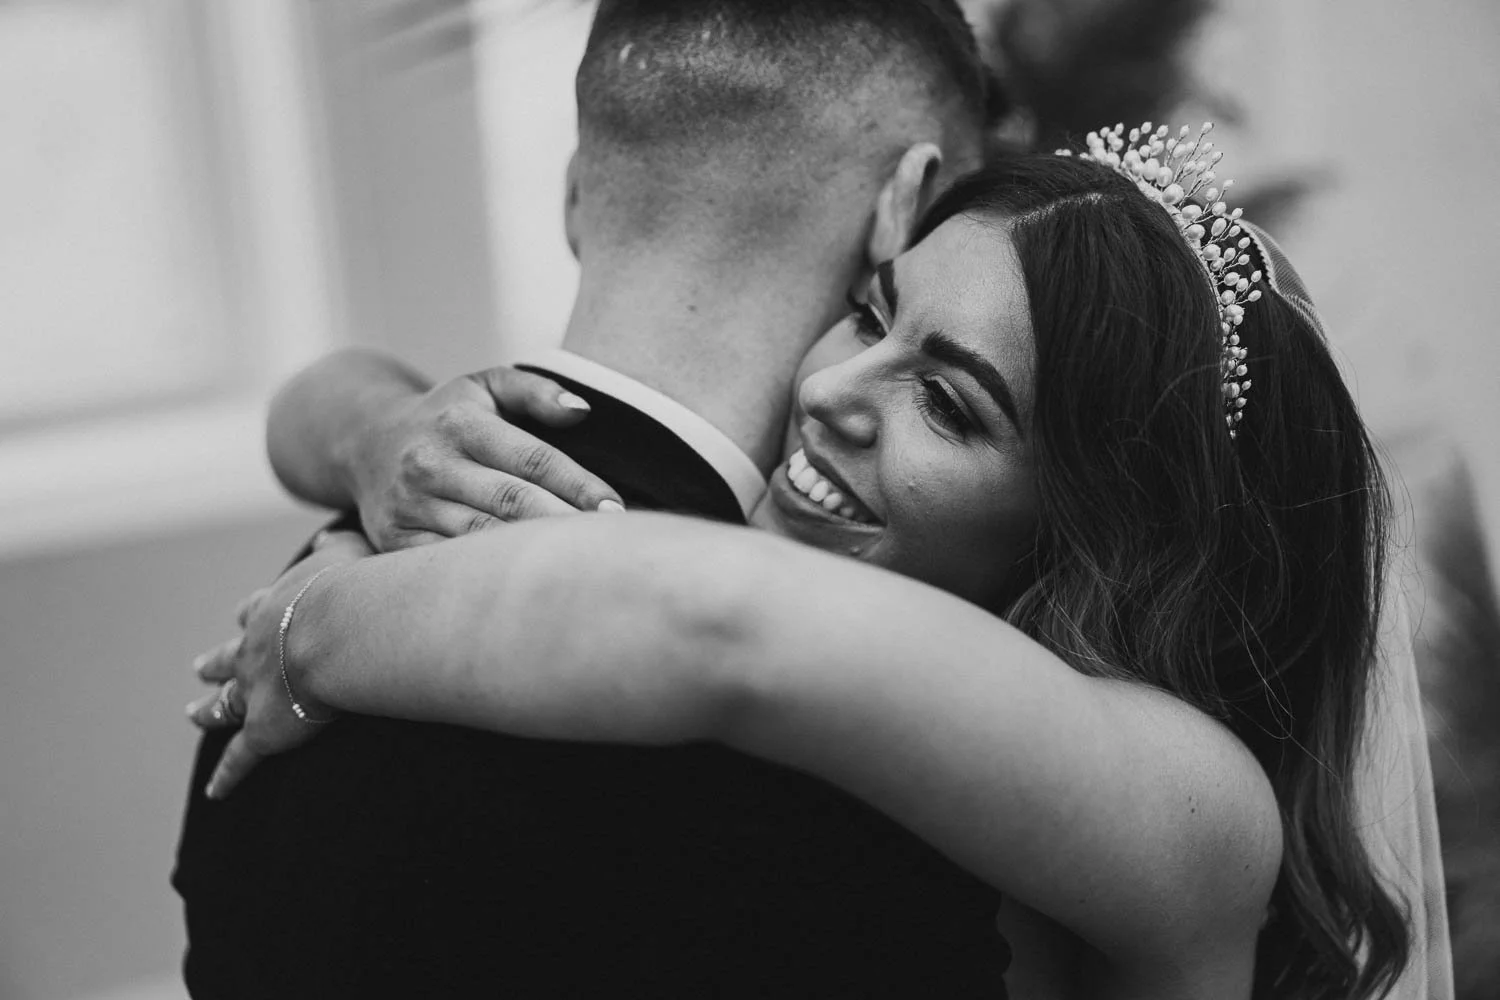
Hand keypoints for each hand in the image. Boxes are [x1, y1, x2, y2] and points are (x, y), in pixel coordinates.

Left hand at [187, 530, 373, 798]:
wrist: (343, 630)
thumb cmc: (357, 589)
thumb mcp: (349, 553)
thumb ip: (337, 545)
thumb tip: (327, 536)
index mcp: (278, 608)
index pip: (256, 611)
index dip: (250, 614)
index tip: (243, 614)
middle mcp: (256, 649)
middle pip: (227, 658)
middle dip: (214, 663)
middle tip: (199, 668)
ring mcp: (255, 690)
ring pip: (223, 705)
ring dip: (207, 711)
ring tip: (193, 715)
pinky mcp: (265, 729)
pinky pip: (241, 758)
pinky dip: (228, 775)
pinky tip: (216, 792)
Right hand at [350, 366, 624, 551]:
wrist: (363, 440)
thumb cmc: (447, 415)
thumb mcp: (485, 385)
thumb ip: (536, 392)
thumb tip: (583, 411)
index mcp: (462, 424)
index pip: (532, 459)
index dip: (577, 484)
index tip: (614, 509)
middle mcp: (432, 463)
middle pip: (510, 501)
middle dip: (563, 523)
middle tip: (609, 544)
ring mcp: (411, 505)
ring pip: (480, 537)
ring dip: (529, 554)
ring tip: (577, 567)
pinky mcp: (395, 539)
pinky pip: (446, 565)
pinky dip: (484, 577)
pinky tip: (523, 585)